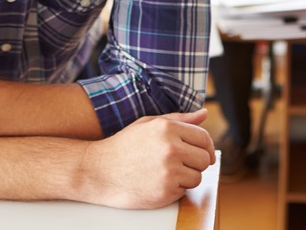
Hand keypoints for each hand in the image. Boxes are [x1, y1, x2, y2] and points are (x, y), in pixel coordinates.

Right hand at [77, 109, 214, 208]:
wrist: (98, 171)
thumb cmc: (124, 146)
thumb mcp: (149, 124)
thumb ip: (180, 118)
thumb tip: (204, 114)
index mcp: (168, 128)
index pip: (204, 138)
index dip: (207, 147)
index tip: (204, 153)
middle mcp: (171, 149)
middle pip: (204, 159)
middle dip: (197, 162)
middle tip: (182, 164)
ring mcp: (169, 171)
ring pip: (197, 177)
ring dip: (186, 177)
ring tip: (166, 172)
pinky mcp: (165, 192)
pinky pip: (184, 191)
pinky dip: (175, 189)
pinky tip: (158, 181)